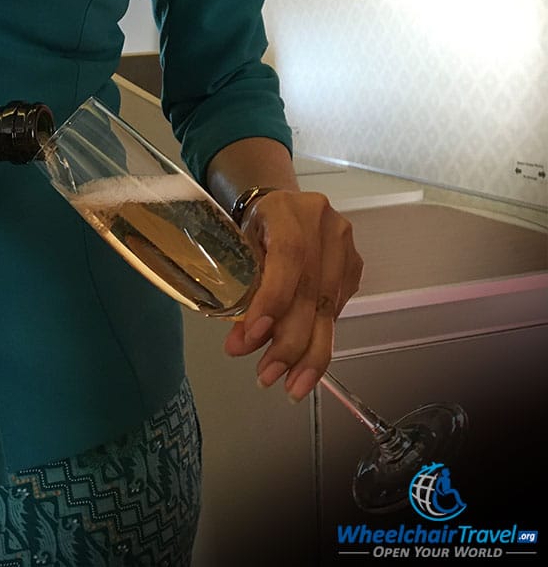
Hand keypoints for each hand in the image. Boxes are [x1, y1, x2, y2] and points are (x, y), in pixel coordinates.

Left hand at [222, 190, 362, 401]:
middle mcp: (323, 224)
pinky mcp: (355, 266)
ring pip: (329, 307)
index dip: (273, 299)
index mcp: (288, 211)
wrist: (281, 207)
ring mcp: (345, 245)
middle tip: (268, 376)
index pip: (288, 256)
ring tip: (290, 385)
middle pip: (312, 290)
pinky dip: (318, 339)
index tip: (253, 336)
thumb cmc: (252, 228)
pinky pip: (336, 310)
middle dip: (290, 342)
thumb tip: (239, 345)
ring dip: (308, 353)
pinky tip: (304, 362)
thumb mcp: (238, 248)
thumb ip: (240, 291)